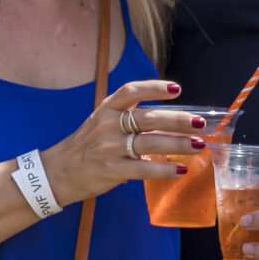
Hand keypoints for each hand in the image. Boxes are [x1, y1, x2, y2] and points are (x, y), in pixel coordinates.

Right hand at [41, 79, 203, 203]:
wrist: (58, 172)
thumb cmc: (87, 145)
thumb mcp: (101, 122)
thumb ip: (128, 117)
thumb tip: (169, 119)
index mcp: (106, 109)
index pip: (131, 91)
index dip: (154, 88)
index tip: (176, 89)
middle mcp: (108, 125)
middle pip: (147, 118)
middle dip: (177, 120)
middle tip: (200, 123)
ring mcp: (109, 148)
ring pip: (149, 143)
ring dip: (177, 144)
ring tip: (198, 146)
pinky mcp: (111, 170)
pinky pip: (142, 169)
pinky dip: (164, 170)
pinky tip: (181, 170)